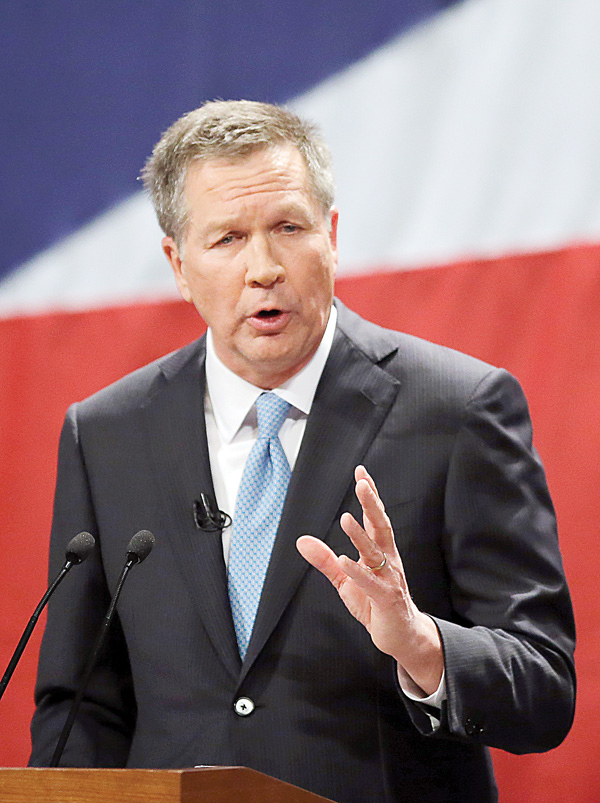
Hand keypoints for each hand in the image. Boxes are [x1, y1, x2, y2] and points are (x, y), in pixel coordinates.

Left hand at [296, 465, 442, 695]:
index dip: (370, 496)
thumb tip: (301, 540)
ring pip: (376, 552)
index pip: (375, 518)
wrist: (401, 636)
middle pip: (381, 527)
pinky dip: (358, 572)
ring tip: (346, 518)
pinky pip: (371, 583)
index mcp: (380, 552)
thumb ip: (325, 560)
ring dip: (361, 535)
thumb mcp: (344, 580)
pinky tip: (344, 559)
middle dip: (372, 504)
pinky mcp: (386, 599)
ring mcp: (390, 579)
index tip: (362, 472)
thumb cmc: (375, 604)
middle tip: (362, 483)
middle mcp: (388, 561)